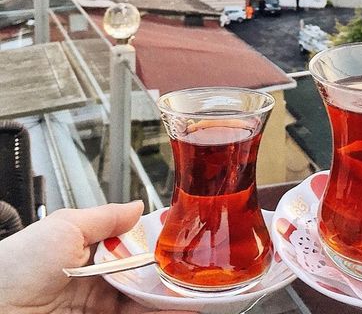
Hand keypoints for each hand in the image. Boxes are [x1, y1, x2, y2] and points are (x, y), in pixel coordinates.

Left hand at [0, 201, 178, 313]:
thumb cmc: (18, 265)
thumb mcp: (65, 226)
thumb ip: (106, 216)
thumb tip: (138, 205)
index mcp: (87, 253)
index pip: (132, 248)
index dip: (157, 246)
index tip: (182, 242)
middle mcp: (95, 283)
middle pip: (143, 278)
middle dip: (169, 276)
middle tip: (195, 272)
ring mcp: (98, 309)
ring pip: (143, 302)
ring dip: (170, 298)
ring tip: (195, 294)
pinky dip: (159, 313)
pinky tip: (178, 309)